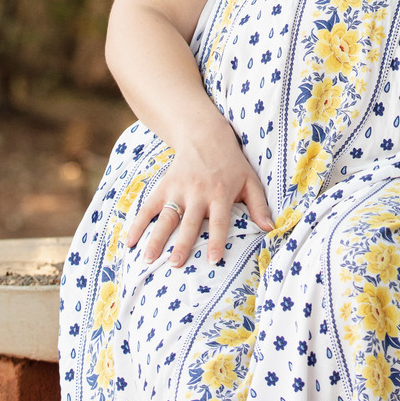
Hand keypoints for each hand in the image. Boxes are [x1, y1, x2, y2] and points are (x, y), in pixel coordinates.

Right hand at [125, 124, 273, 266]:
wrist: (205, 135)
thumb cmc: (232, 163)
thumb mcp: (250, 180)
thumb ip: (259, 205)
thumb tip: (270, 228)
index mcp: (221, 193)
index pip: (219, 221)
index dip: (217, 240)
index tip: (213, 260)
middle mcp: (198, 192)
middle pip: (189, 222)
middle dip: (182, 244)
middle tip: (174, 264)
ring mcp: (178, 189)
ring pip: (166, 217)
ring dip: (155, 238)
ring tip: (147, 259)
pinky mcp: (164, 186)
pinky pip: (148, 207)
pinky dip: (137, 224)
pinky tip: (129, 242)